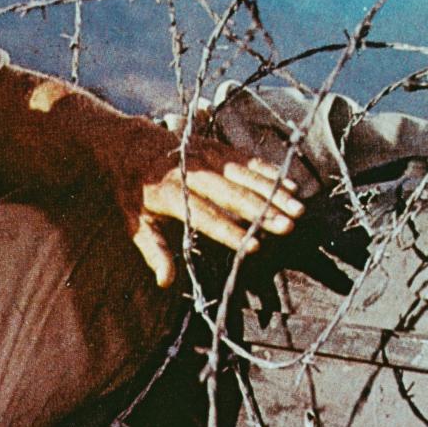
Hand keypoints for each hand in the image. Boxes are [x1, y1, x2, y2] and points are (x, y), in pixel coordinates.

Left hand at [117, 128, 304, 288]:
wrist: (130, 145)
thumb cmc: (135, 191)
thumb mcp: (134, 221)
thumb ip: (153, 250)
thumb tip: (165, 281)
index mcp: (170, 193)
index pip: (204, 215)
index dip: (228, 232)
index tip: (253, 247)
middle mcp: (192, 172)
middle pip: (230, 193)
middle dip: (260, 211)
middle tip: (287, 227)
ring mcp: (206, 157)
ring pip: (244, 175)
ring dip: (273, 192)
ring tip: (297, 209)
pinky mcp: (218, 148)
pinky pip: (247, 159)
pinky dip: (269, 172)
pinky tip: (291, 185)